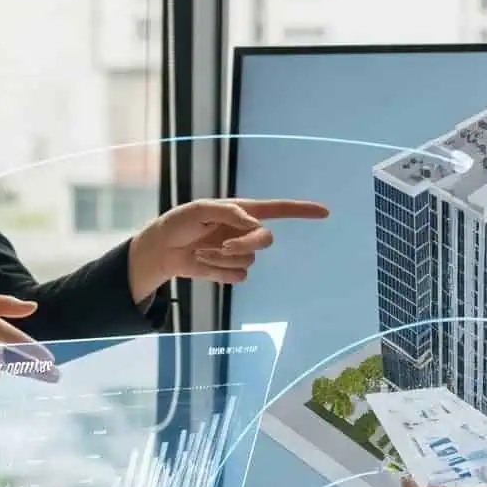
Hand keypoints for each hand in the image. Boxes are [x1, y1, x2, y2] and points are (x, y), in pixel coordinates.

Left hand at [126, 197, 329, 303]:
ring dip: (221, 258)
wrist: (162, 249)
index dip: (302, 211)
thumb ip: (227, 212)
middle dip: (245, 244)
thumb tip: (252, 223)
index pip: (278, 210)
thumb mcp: (199, 210)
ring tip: (199, 251)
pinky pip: (237, 276)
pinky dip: (218, 272)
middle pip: (265, 240)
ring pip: (248, 260)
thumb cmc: (179, 223)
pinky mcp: (230, 271)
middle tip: (222, 245)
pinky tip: (202, 263)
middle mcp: (245, 232)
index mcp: (242, 212)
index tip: (324, 212)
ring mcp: (239, 253)